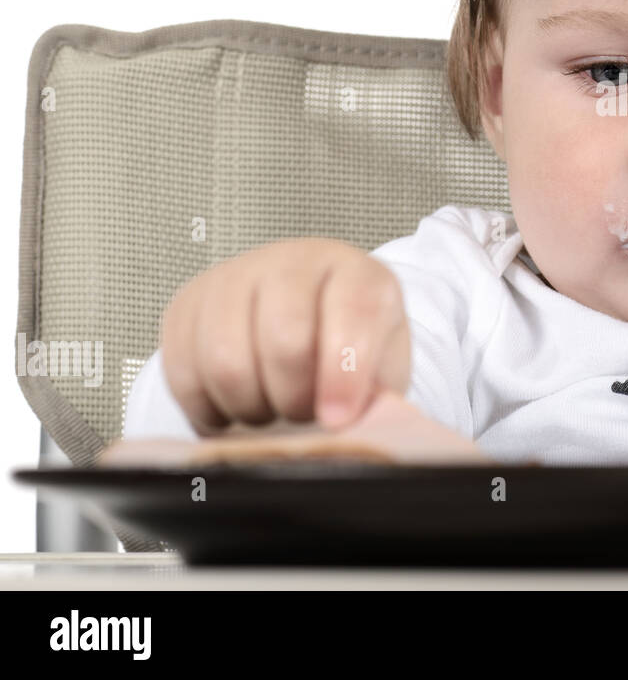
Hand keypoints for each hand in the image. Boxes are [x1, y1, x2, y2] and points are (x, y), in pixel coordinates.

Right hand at [159, 238, 409, 434]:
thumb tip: (342, 426)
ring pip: (227, 361)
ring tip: (271, 409)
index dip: (344, 374)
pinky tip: (235, 405)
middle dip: (294, 399)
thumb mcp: (381, 368)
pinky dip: (208, 407)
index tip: (335, 420)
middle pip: (284, 340)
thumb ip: (372, 395)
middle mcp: (294, 263)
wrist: (304, 318)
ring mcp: (234, 277)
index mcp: (356, 274)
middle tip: (303, 414)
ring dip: (250, 407)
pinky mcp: (186, 304)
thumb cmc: (348, 348)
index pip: (355, 311)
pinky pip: (184, 372)